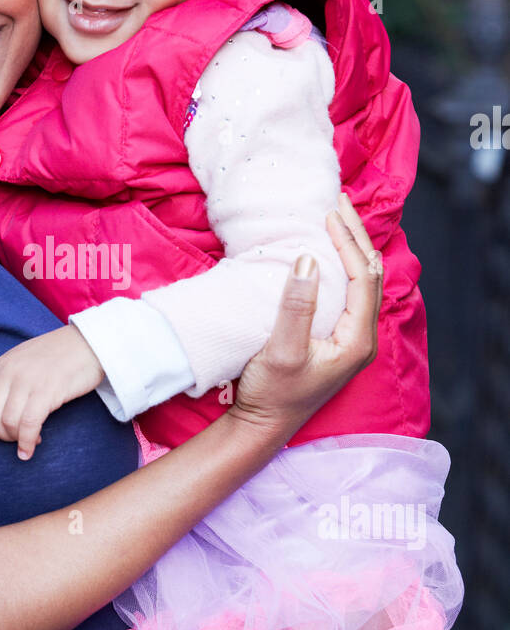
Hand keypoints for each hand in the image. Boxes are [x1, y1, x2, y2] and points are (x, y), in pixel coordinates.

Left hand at [0, 324, 104, 459]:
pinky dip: (27, 442)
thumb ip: (8, 377)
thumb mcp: (24, 359)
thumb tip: (0, 408)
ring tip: (29, 441)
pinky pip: (29, 424)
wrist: (90, 342)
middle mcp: (10, 372)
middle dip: (0, 435)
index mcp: (1, 364)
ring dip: (15, 440)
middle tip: (14, 440)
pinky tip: (30, 449)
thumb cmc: (60, 354)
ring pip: (8, 422)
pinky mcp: (47, 391)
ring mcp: (27, 381)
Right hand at [228, 193, 381, 443]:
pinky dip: (340, 264)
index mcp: (356, 339)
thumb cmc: (271, 394)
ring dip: (351, 247)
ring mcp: (348, 339)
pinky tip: (325, 252)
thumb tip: (309, 260)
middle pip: (369, 275)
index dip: (349, 242)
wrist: (260, 427)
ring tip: (337, 217)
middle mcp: (360, 337)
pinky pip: (346, 292)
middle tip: (339, 202)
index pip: (363, 277)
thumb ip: (296, 307)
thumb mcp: (281, 350)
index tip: (329, 213)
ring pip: (360, 282)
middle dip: (356, 236)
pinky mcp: (333, 339)